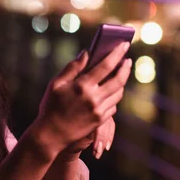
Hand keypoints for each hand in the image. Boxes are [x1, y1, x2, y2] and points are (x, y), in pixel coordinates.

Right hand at [31, 42, 131, 158]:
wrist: (51, 134)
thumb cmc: (51, 106)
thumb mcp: (56, 84)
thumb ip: (72, 67)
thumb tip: (86, 53)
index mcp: (82, 86)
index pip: (106, 66)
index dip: (117, 54)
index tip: (124, 44)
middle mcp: (94, 98)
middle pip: (118, 80)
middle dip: (125, 68)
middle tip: (128, 60)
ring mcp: (99, 111)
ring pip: (118, 93)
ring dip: (121, 82)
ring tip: (120, 74)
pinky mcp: (100, 121)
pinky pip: (113, 106)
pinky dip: (113, 97)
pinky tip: (110, 92)